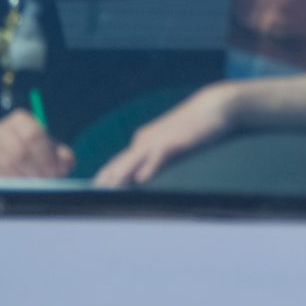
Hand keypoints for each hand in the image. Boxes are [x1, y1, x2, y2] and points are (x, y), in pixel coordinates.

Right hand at [0, 109, 72, 179]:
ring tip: (38, 186)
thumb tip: (62, 162)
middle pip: (18, 151)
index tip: (54, 170)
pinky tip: (24, 188)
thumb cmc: (45, 157)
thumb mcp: (60, 154)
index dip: (45, 154)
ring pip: (6, 164)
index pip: (32, 134)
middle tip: (46, 181)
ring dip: (26, 178)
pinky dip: (13, 185)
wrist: (27, 165)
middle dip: (35, 169)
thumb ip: (65, 157)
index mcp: (20, 121)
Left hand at [94, 83, 242, 188]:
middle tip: (89, 198)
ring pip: (133, 161)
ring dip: (119, 178)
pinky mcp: (175, 141)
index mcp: (142, 141)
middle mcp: (144, 141)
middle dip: (104, 182)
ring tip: (106, 193)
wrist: (215, 107)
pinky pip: (159, 157)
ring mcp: (158, 140)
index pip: (116, 163)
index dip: (102, 178)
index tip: (91, 194)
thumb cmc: (196, 127)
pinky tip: (141, 180)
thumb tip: (141, 178)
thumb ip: (156, 159)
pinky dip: (149, 168)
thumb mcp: (171, 145)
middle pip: (118, 164)